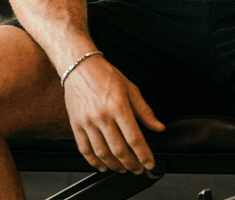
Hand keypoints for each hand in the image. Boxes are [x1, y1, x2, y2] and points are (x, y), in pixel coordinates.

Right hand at [62, 55, 165, 173]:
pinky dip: (94, 161)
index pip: (134, 138)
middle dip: (131, 164)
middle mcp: (102, 116)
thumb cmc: (105, 75)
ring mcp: (87, 122)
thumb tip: (158, 127)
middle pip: (119, 149)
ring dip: (114, 165)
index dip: (144, 155)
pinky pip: (84, 149)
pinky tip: (103, 166)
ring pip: (102, 153)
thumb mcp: (130, 88)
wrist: (79, 66)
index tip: (150, 164)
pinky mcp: (75, 124)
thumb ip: (144, 111)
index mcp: (118, 106)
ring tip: (123, 168)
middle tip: (138, 169)